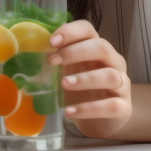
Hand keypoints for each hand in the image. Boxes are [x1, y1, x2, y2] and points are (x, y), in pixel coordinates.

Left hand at [49, 20, 132, 139]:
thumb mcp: (68, 73)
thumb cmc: (82, 91)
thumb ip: (56, 62)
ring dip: (85, 78)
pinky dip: (89, 108)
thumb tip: (26, 56)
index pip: (88, 30)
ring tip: (63, 84)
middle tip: (53, 61)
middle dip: (76, 52)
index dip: (71, 32)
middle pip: (101, 47)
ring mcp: (121, 85)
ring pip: (110, 76)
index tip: (52, 41)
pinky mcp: (123, 107)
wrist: (102, 120)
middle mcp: (113, 62)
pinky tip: (69, 112)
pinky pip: (111, 105)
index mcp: (97, 49)